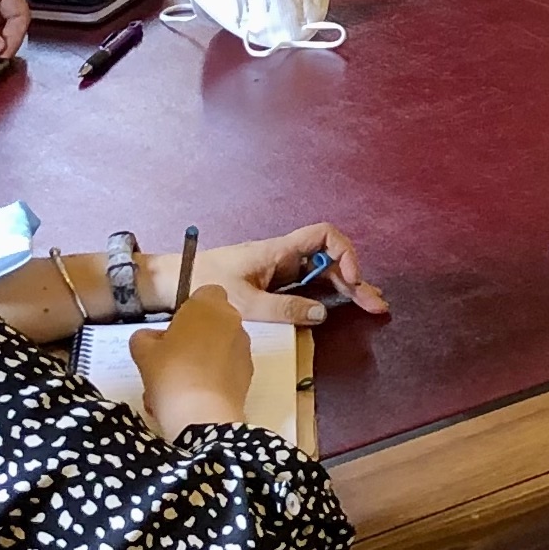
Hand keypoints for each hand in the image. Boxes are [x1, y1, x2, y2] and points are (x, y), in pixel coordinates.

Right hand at [129, 282, 253, 431]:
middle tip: (172, 357)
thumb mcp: (143, 352)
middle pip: (213, 322)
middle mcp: (233, 321)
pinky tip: (194, 396)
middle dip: (196, 335)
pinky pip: (227, 368)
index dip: (190, 309)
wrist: (202, 415)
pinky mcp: (249, 373)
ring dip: (204, 357)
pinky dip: (214, 376)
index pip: (206, 292)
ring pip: (220, 346)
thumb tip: (152, 338)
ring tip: (180, 382)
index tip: (174, 329)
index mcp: (209, 305)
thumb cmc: (171, 373)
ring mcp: (244, 348)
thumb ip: (145, 337)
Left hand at [213, 223, 390, 323]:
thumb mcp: (244, 303)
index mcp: (278, 251)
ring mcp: (281, 271)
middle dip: (355, 279)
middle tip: (375, 304)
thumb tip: (321, 313)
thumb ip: (283, 308)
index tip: (349, 279)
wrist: (173, 282)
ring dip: (347, 288)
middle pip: (330, 259)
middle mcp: (284, 257)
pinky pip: (308, 286)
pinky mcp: (274, 285)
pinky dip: (328, 295)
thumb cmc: (203, 283)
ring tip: (370, 306)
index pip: (323, 235)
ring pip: (322, 274)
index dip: (343, 253)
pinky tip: (343, 306)